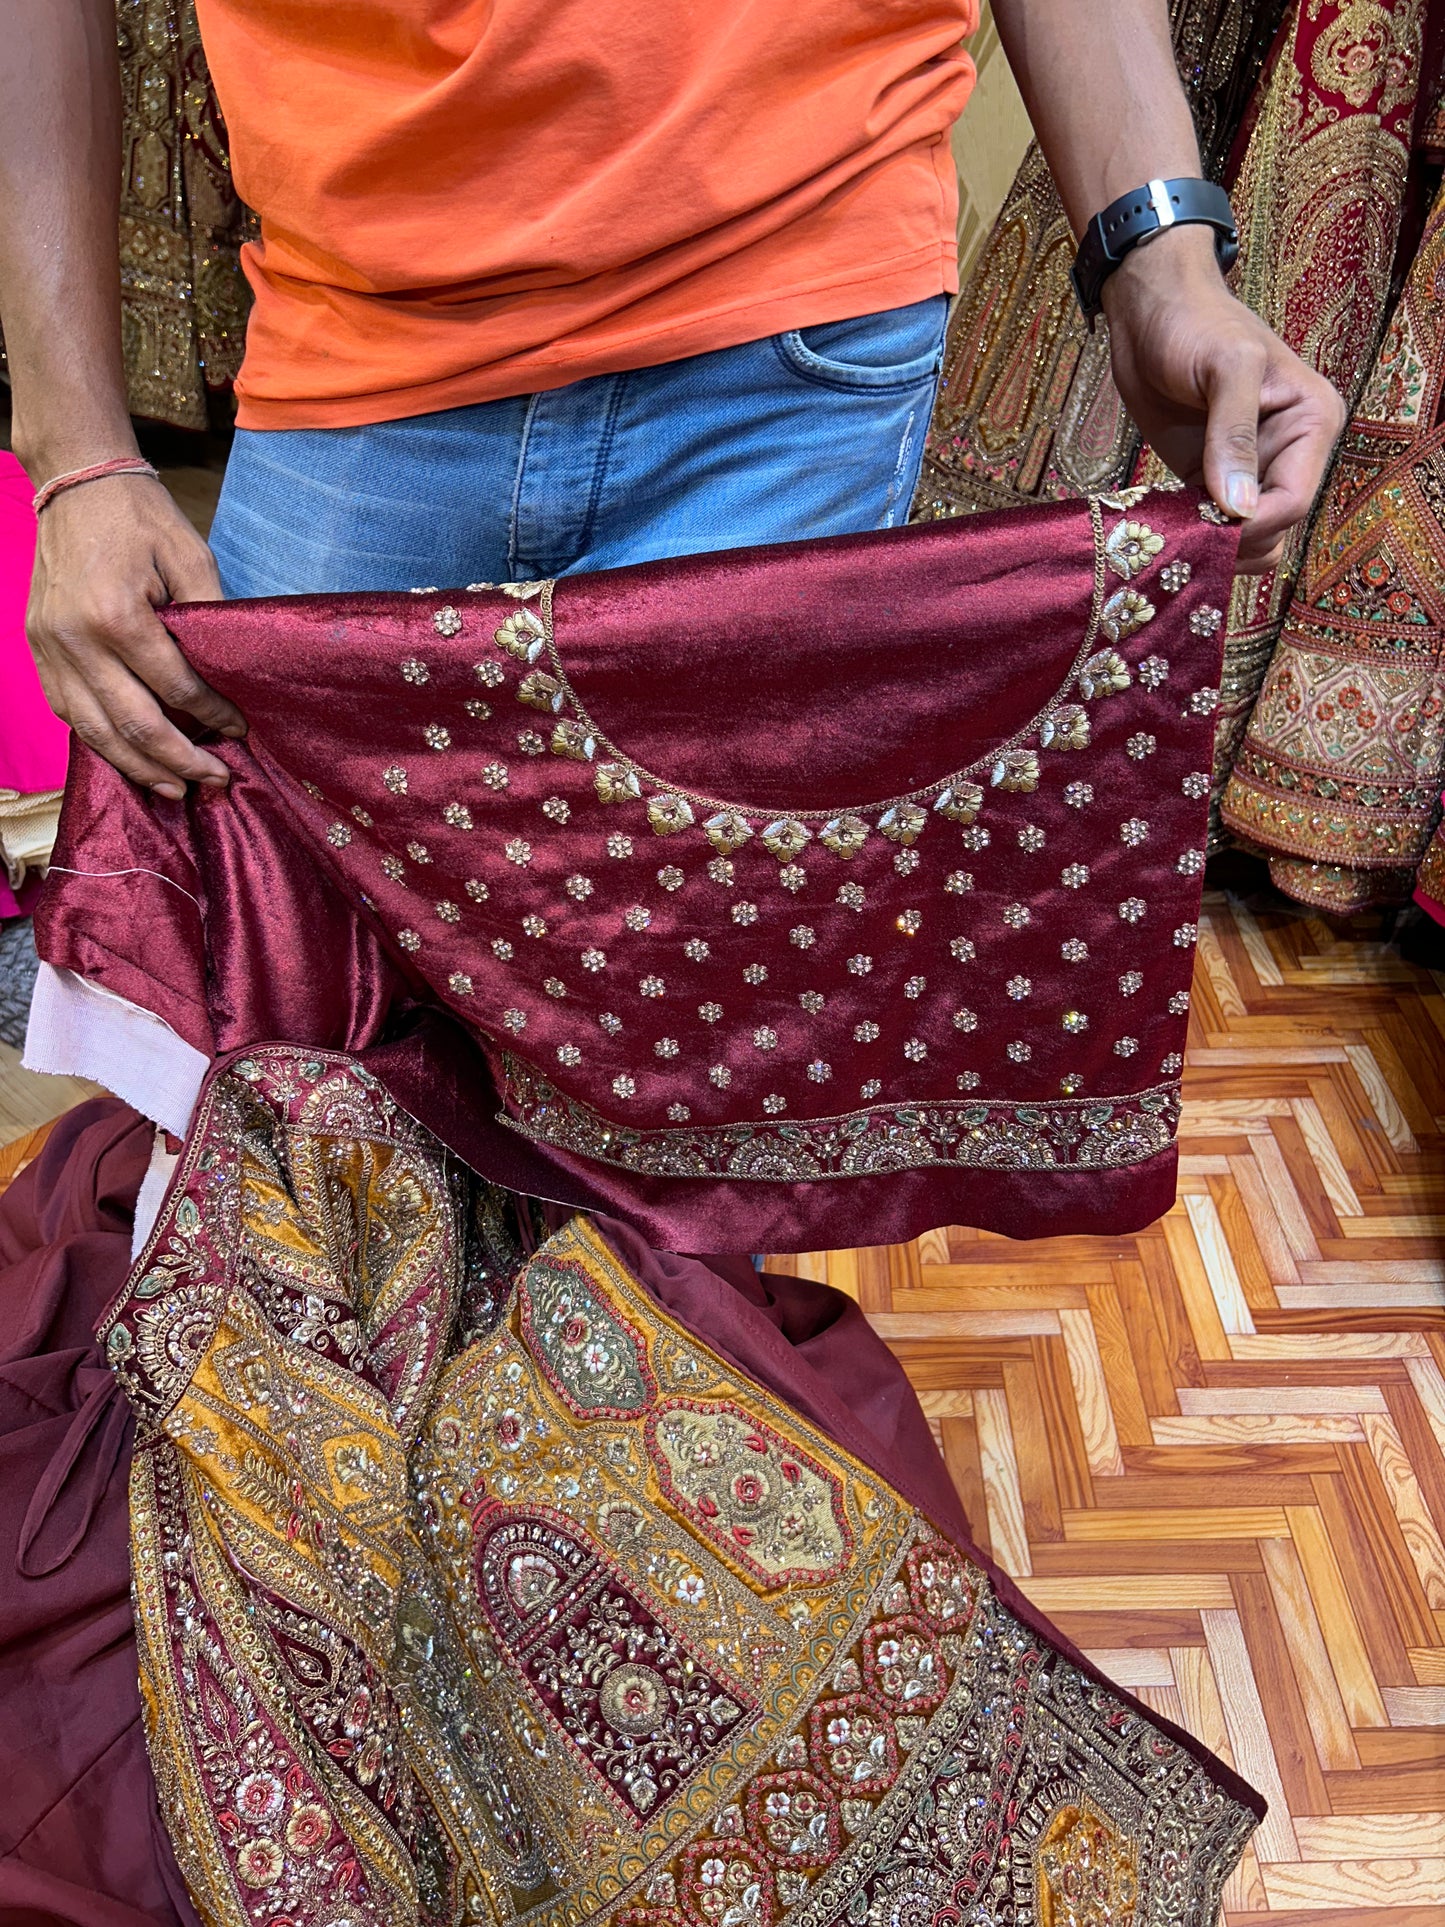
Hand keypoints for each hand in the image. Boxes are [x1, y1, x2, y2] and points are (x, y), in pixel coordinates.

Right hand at [26, 472, 244, 796]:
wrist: (76, 483)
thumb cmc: (139, 517)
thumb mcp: (189, 558)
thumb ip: (208, 618)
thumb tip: (233, 676)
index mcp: (118, 616)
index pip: (175, 688)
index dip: (213, 717)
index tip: (241, 732)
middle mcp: (77, 639)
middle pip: (132, 724)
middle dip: (179, 760)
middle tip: (214, 780)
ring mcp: (50, 647)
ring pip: (94, 730)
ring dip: (137, 766)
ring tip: (175, 788)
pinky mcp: (37, 648)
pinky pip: (67, 710)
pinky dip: (99, 740)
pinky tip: (129, 757)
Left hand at [1101, 225, 1345, 571]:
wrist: (1150, 309)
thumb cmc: (1195, 320)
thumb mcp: (1225, 367)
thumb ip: (1233, 434)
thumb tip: (1239, 506)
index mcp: (1312, 423)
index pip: (1294, 502)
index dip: (1253, 524)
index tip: (1209, 525)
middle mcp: (1290, 452)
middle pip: (1274, 529)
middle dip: (1233, 542)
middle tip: (1185, 534)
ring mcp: (1249, 470)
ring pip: (1248, 539)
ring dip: (1213, 546)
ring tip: (1173, 531)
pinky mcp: (1210, 479)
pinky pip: (1213, 528)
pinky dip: (1191, 537)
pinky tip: (1163, 530)